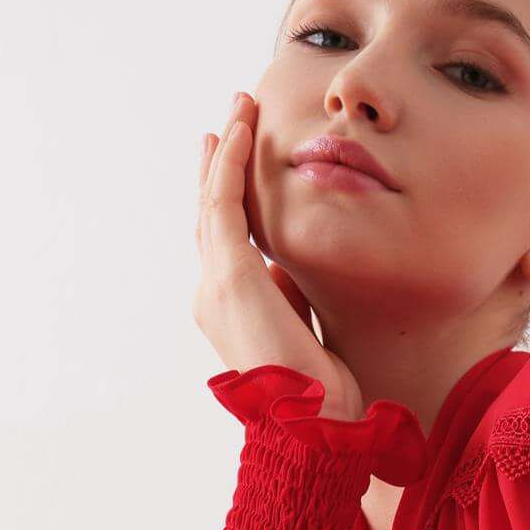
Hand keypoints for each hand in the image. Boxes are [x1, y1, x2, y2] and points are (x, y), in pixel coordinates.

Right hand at [194, 91, 365, 416]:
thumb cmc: (318, 391)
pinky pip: (224, 204)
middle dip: (219, 167)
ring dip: (225, 151)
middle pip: (211, 215)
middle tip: (227, 123)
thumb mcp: (302, 329)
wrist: (310, 419)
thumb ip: (287, 297)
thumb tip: (284, 272)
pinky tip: (237, 131)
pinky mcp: (230, 274)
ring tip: (236, 109)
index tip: (239, 166)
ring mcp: (216, 283)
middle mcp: (213, 293)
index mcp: (229, 309)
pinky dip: (229, 164)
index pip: (227, 242)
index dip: (231, 201)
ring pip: (213, 201)